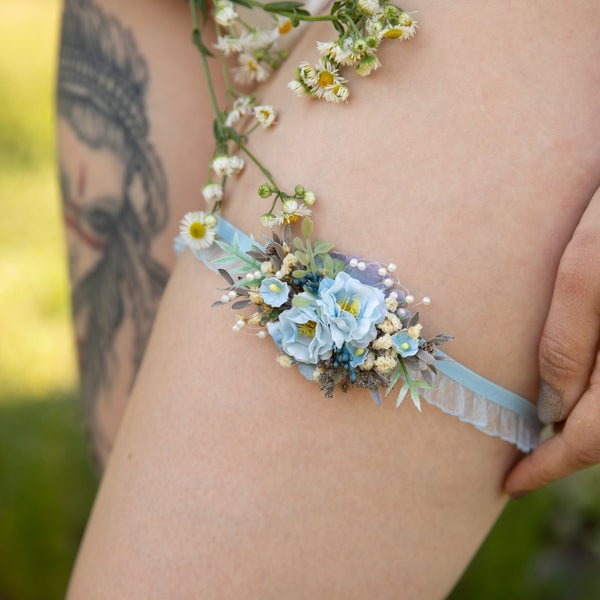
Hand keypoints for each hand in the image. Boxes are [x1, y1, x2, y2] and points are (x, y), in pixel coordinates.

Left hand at [505, 185, 599, 497]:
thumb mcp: (591, 263)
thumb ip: (574, 338)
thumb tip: (556, 408)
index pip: (593, 438)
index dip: (550, 465)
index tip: (510, 482)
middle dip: (566, 450)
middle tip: (520, 458)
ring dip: (583, 423)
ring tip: (540, 426)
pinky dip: (598, 391)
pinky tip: (574, 384)